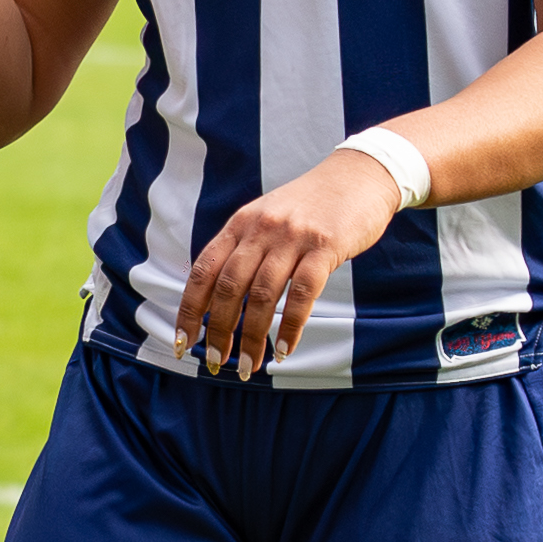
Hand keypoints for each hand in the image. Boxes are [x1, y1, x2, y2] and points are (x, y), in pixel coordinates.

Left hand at [173, 145, 407, 379]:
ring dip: (253, 337)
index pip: (203, 271)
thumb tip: (216, 300)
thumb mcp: (267, 217)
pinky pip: (302, 294)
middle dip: (218, 330)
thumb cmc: (311, 205)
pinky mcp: (325, 247)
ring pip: (263, 296)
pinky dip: (291, 327)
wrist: (361, 174)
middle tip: (215, 361)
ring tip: (249, 367)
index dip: (189, 310)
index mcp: (240, 224)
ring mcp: (293, 237)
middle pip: (229, 288)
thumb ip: (243, 249)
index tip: (181, 342)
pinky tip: (283, 350)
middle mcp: (261, 229)